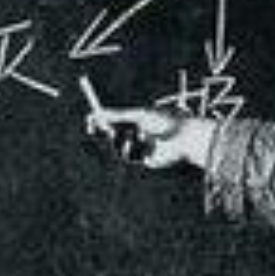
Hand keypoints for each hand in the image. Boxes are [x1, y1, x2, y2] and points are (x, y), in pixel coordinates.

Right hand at [86, 107, 216, 169]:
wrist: (185, 138)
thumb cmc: (166, 122)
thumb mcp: (139, 115)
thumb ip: (117, 115)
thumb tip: (95, 113)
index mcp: (143, 120)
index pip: (117, 120)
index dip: (102, 120)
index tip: (89, 118)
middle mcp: (142, 134)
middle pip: (114, 135)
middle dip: (102, 132)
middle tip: (90, 128)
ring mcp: (143, 148)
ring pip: (118, 147)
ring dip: (115, 140)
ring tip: (122, 132)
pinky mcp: (145, 161)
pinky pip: (126, 157)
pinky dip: (126, 149)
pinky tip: (133, 142)